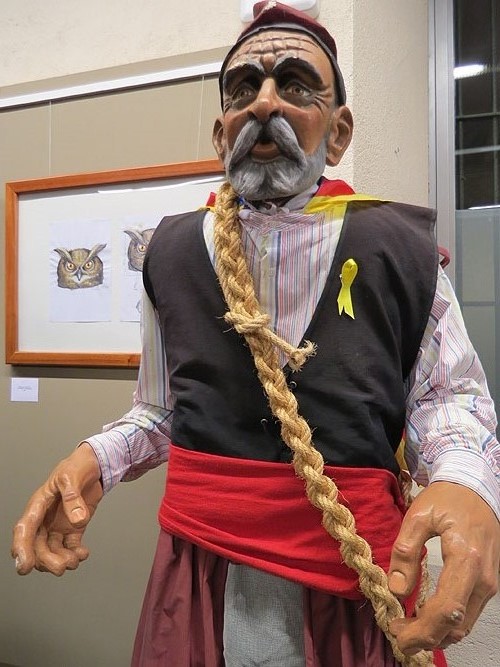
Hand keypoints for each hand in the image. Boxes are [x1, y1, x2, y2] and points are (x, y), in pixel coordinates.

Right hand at [12, 442, 102, 575]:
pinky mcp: (72, 529)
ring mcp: (57, 525)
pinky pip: (69, 546)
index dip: (22, 548)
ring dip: (61, 560)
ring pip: (52, 550)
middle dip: (47, 561)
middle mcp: (45, 518)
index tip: (24, 566)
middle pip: (37, 546)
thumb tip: (78, 520)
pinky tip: (83, 553)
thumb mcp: (72, 476)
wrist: (95, 465)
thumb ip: (73, 498)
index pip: (25, 529)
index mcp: (39, 505)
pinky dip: (75, 554)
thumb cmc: (78, 466)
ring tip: (76, 559)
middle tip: (61, 567)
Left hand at [388, 482, 498, 653]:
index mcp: (466, 559)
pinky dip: (446, 622)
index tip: (397, 633)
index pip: (446, 609)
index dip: (421, 629)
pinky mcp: (487, 584)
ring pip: (464, 624)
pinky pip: (468, 613)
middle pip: (456, 625)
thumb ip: (405, 552)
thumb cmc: (447, 499)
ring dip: (436, 632)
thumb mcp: (418, 516)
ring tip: (406, 626)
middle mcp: (484, 578)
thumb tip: (397, 590)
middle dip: (426, 637)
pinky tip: (424, 616)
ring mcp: (489, 583)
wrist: (475, 487)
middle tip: (398, 634)